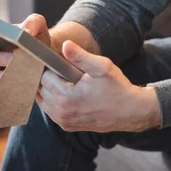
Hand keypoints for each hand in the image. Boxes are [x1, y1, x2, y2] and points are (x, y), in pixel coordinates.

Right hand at [0, 13, 49, 93]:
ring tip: (22, 73)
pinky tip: (22, 85)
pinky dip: (9, 88)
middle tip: (16, 59)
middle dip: (2, 59)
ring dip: (5, 75)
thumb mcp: (38, 26)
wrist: (45, 59)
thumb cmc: (37, 39)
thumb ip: (31, 23)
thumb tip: (24, 32)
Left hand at [36, 40, 160, 132]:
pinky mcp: (67, 126)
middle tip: (49, 63)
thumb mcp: (101, 67)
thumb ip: (81, 56)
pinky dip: (50, 99)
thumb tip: (65, 44)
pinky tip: (57, 88)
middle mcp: (62, 112)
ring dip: (45, 88)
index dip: (45, 65)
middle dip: (43, 76)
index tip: (47, 56)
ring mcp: (64, 121)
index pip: (43, 77)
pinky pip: (50, 111)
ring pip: (42, 101)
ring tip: (53, 74)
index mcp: (67, 97)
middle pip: (40, 89)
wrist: (130, 111)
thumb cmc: (117, 88)